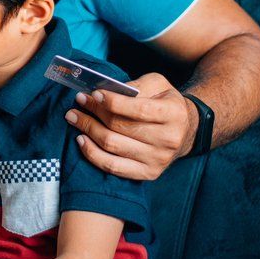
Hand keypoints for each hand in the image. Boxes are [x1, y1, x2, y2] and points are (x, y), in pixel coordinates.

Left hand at [64, 72, 197, 179]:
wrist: (185, 130)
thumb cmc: (165, 103)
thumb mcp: (158, 85)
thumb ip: (136, 86)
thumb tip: (108, 92)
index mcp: (173, 114)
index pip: (138, 109)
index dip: (113, 102)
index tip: (94, 94)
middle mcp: (168, 140)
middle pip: (120, 127)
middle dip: (94, 112)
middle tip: (79, 101)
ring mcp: (158, 160)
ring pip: (112, 146)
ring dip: (88, 130)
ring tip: (74, 117)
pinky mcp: (147, 174)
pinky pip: (113, 167)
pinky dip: (93, 154)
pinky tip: (81, 139)